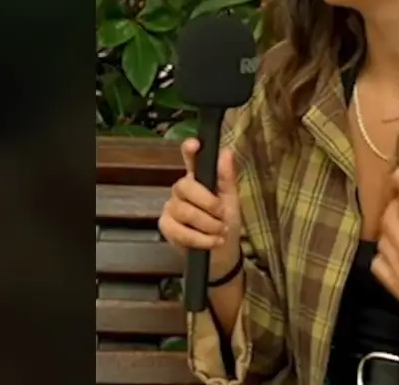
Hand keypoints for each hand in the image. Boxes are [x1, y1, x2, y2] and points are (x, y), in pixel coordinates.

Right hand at [156, 138, 241, 278]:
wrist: (221, 255)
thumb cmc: (226, 223)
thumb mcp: (232, 201)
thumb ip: (227, 178)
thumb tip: (226, 152)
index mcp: (198, 179)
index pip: (190, 160)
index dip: (189, 151)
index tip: (194, 144)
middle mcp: (181, 190)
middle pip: (186, 186)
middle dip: (208, 203)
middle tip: (223, 215)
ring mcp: (170, 208)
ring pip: (184, 211)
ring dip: (208, 224)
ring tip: (221, 232)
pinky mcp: (166, 227)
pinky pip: (180, 230)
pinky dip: (200, 238)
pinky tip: (212, 242)